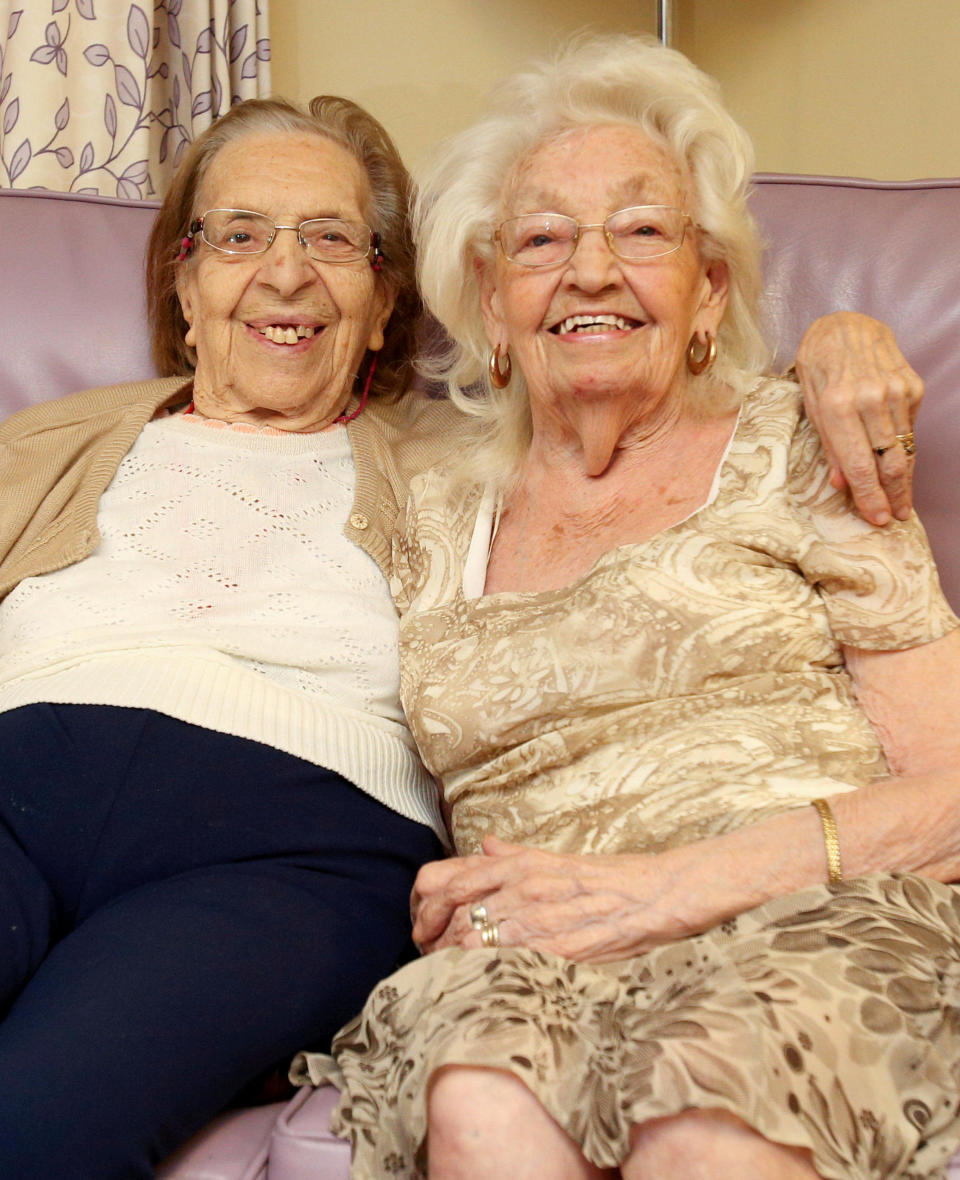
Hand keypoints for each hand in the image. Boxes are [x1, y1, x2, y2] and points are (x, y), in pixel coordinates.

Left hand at [411, 836, 689, 962]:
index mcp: (516, 864)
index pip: (448, 879)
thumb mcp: (555, 858)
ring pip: (469, 940)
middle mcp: (518, 886)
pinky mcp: (552, 949)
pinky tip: (480, 985)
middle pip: (451, 913)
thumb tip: (483, 846)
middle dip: (432, 939)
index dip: (426, 906)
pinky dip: (483, 974)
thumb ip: (513, 856)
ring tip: (450, 975)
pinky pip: (501, 964)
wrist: (654, 894)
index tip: (424, 925)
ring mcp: (534, 917)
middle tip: (431, 957)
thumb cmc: (608, 878)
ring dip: (452, 961)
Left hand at [794, 312, 921, 525]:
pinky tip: (897, 459)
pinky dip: (904, 447)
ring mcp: (895, 391)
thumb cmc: (818, 367)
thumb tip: (841, 485)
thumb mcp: (810, 406)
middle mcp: (870, 399)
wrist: (845, 326)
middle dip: (894, 495)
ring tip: (902, 500)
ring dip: (904, 478)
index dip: (870, 496)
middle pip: (888, 461)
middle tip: (897, 517)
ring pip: (904, 448)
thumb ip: (829, 446)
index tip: (878, 519)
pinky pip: (909, 427)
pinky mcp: (912, 386)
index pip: (859, 464)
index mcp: (837, 407)